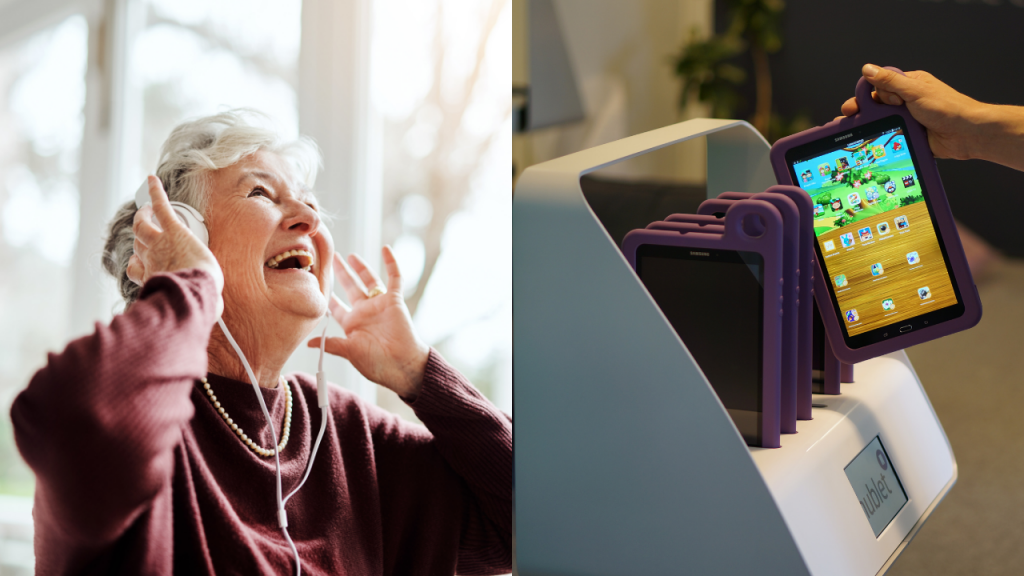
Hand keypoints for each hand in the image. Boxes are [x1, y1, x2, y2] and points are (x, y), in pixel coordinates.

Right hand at [127, 176, 223, 316]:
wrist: (196, 290)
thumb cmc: (196, 300)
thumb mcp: (194, 305)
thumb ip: (200, 303)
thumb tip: (215, 311)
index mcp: (152, 277)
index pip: (135, 267)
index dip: (137, 262)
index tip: (141, 262)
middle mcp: (150, 259)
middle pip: (138, 243)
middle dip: (140, 237)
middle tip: (144, 226)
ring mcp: (159, 242)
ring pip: (142, 225)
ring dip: (143, 215)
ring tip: (145, 207)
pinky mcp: (173, 229)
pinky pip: (161, 206)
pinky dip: (155, 192)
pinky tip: (153, 179)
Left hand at [307, 247, 429, 399]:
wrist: (402, 365)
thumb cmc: (377, 363)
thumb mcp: (350, 352)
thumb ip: (331, 344)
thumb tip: (309, 343)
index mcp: (353, 324)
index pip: (337, 307)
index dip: (328, 297)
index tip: (317, 284)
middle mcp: (366, 311)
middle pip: (350, 288)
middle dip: (341, 274)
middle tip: (331, 259)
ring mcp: (380, 304)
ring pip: (369, 280)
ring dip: (360, 267)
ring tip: (350, 255)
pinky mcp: (395, 300)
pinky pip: (394, 278)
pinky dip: (391, 263)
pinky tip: (386, 249)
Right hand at [838, 64, 992, 160]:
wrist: (967, 134)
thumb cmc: (948, 108)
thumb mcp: (915, 91)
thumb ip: (890, 81)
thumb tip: (868, 69)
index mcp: (908, 85)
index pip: (879, 86)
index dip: (866, 94)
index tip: (856, 105)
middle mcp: (906, 101)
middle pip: (877, 105)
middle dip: (864, 112)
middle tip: (851, 119)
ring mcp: (907, 119)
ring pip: (881, 122)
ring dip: (873, 127)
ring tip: (861, 135)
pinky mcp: (909, 135)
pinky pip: (890, 136)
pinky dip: (882, 139)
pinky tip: (874, 144)